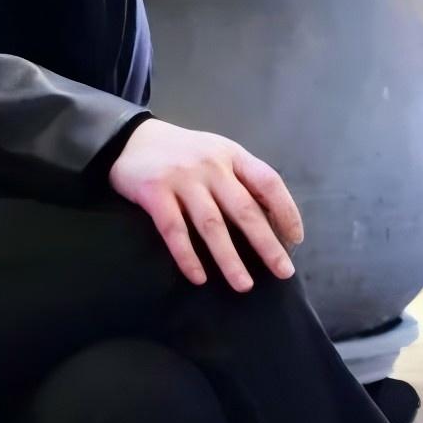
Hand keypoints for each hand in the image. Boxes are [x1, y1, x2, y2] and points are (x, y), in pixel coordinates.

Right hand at [107, 117, 304, 291]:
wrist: (129, 137)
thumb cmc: (181, 152)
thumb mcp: (216, 153)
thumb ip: (239, 178)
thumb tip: (272, 219)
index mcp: (231, 154)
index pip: (268, 182)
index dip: (286, 211)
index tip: (294, 240)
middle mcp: (211, 164)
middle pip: (244, 209)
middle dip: (267, 244)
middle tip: (283, 272)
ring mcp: (182, 178)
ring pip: (212, 225)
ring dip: (229, 258)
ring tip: (243, 285)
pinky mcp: (154, 192)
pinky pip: (174, 230)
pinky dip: (187, 256)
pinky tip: (198, 277)